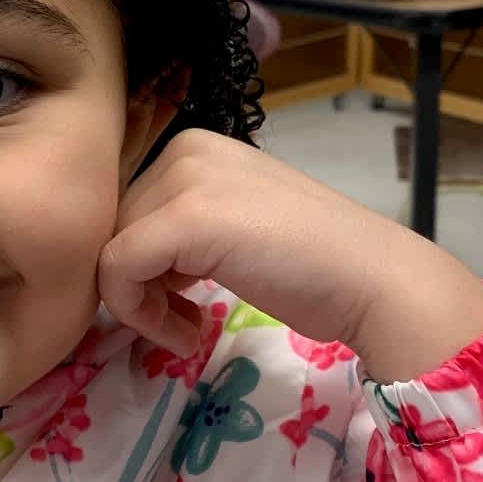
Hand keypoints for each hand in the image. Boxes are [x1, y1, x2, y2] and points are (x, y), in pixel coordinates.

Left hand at [101, 129, 482, 381]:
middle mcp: (184, 150)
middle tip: (184, 321)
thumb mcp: (233, 228)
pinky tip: (186, 335)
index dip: (138, 264)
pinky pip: (117, 270)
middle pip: (114, 227)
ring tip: (187, 330)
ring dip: (140, 304)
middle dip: (139, 284)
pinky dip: (139, 315)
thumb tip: (124, 261)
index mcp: (194, 146)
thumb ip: (181, 230)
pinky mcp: (185, 220)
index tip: (176, 301)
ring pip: (110, 249)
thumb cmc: (314, 265)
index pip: (125, 208)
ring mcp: (185, 180)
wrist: (372, 279)